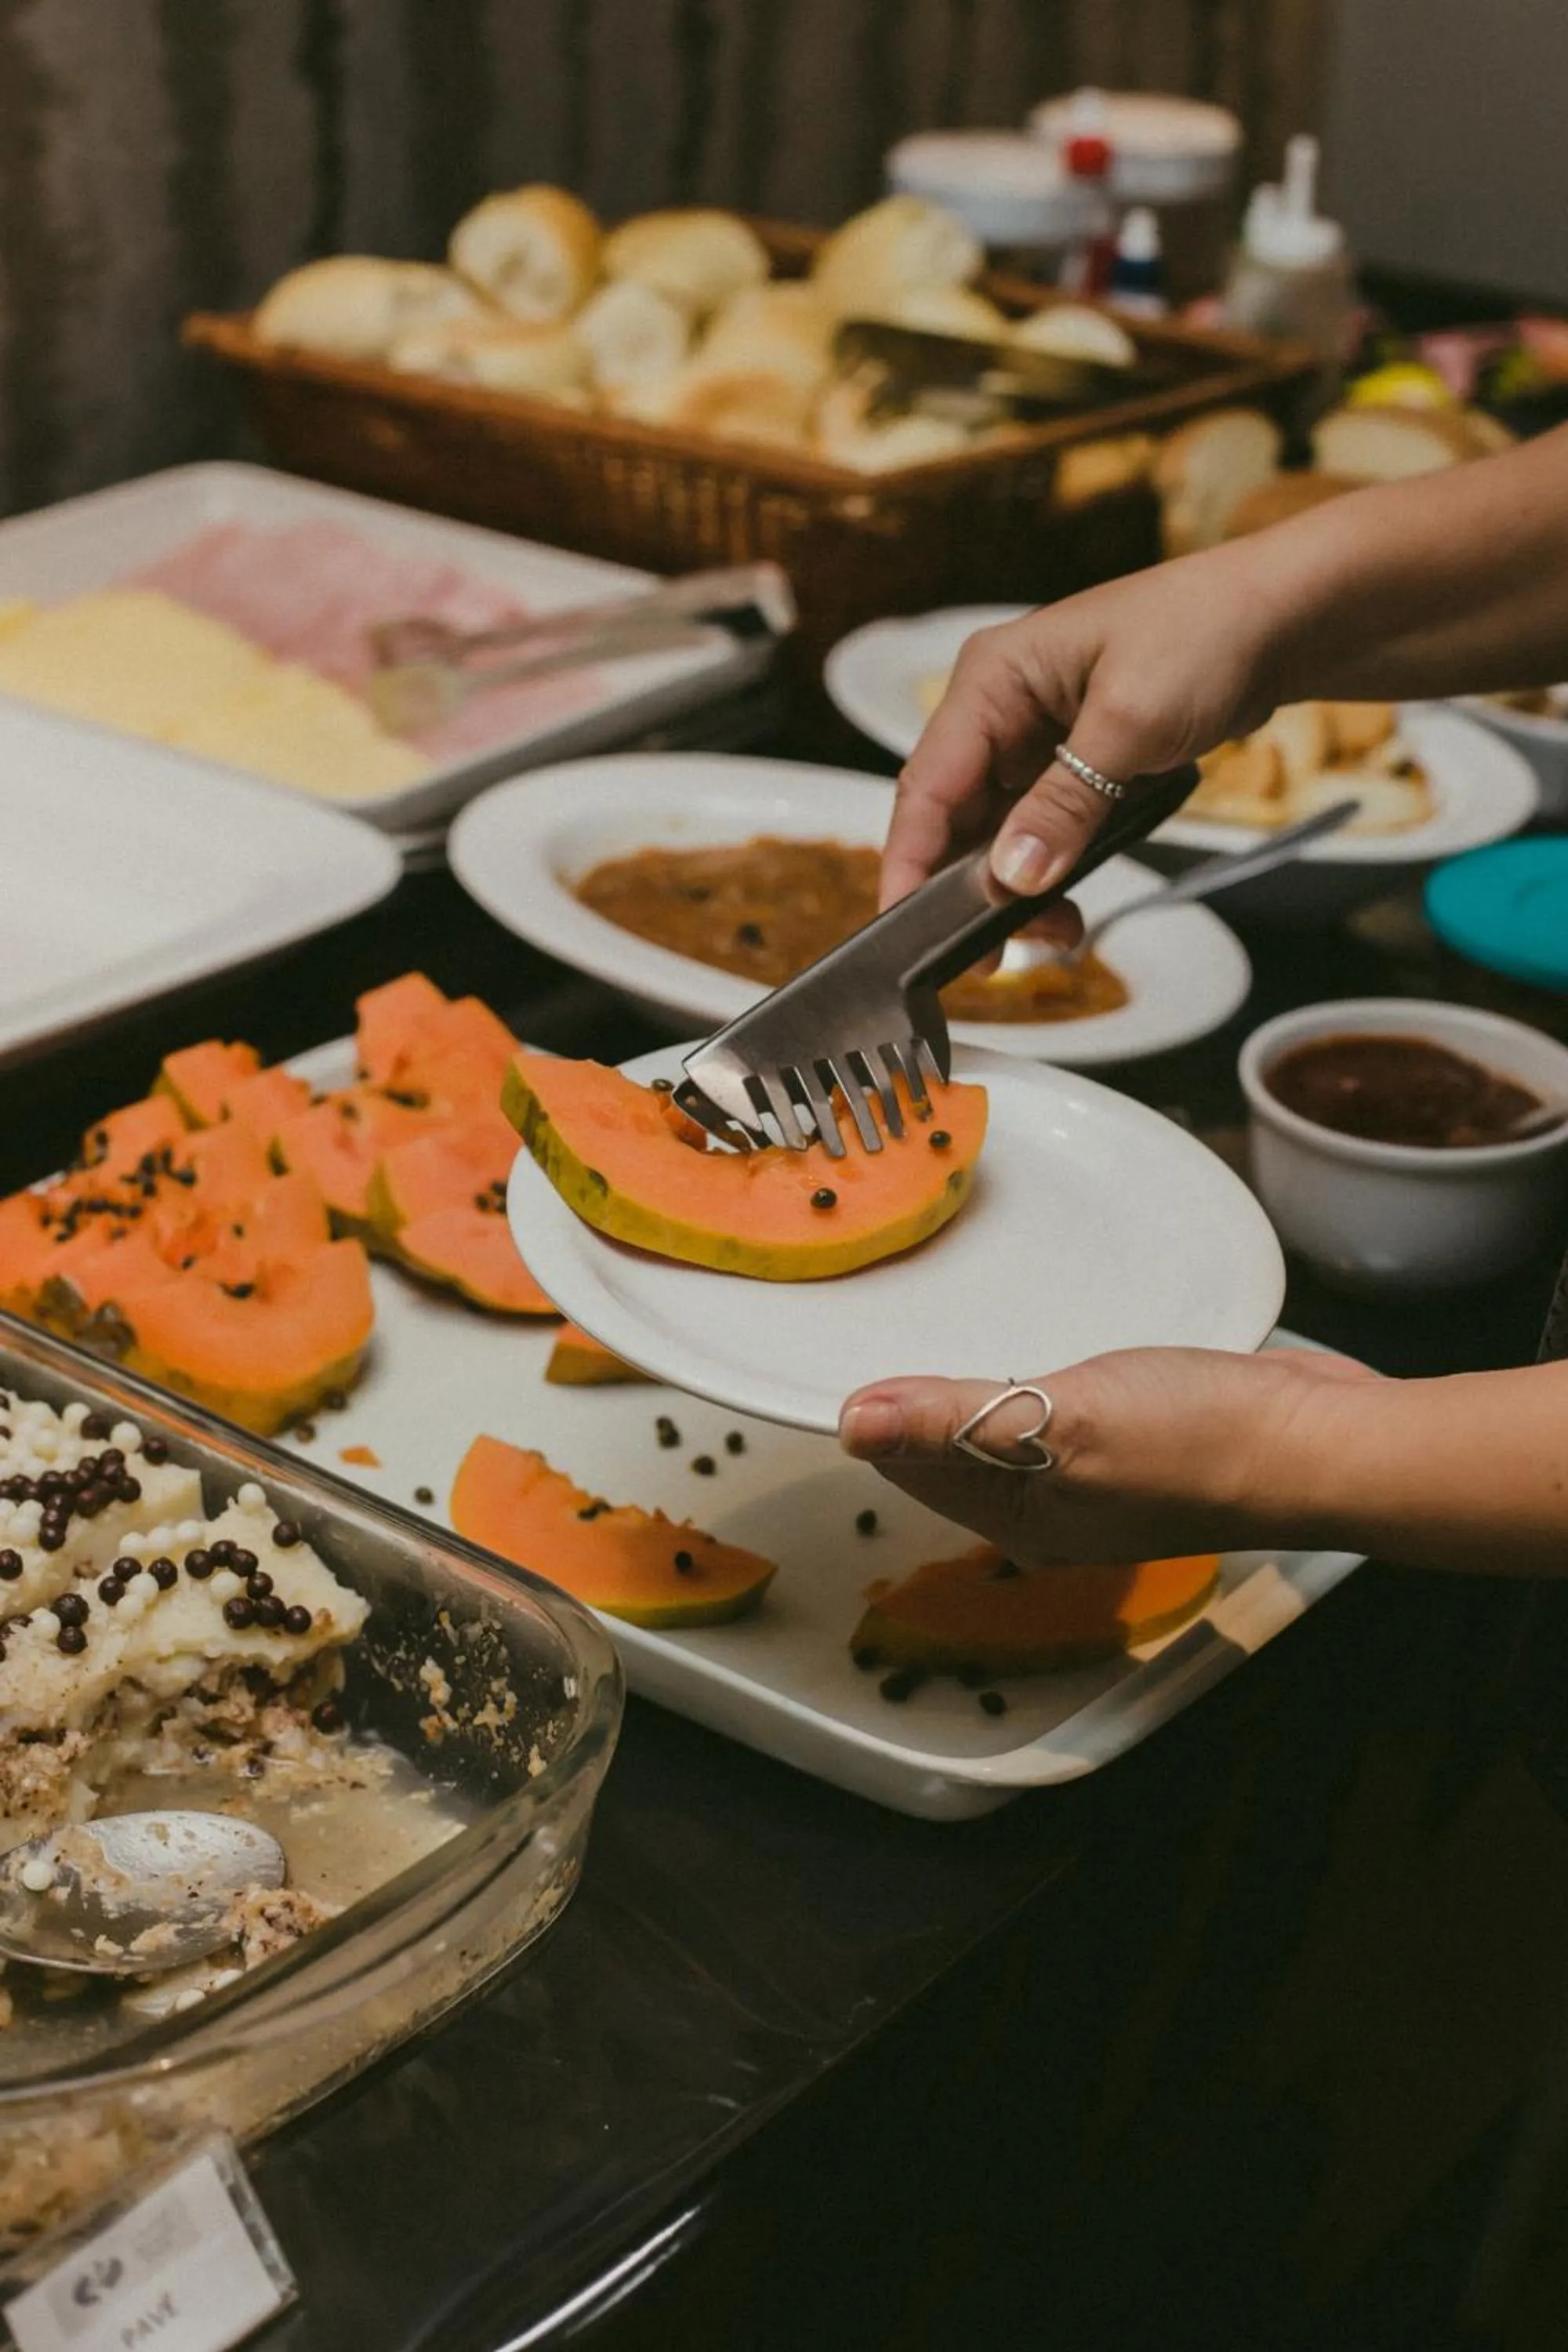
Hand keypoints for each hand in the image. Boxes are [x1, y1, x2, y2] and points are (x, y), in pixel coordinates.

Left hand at [838, 1346, 1381, 1566]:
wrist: (1319, 1441)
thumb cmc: (1196, 1441)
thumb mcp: (1060, 1423)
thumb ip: (953, 1421)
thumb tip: (850, 1424)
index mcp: (1016, 1518)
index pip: (910, 1465)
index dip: (875, 1411)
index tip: (835, 1344)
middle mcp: (1050, 1506)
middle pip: (954, 1447)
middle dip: (919, 1393)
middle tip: (877, 1312)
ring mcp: (1100, 1471)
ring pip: (1010, 1420)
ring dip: (980, 1375)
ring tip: (939, 1312)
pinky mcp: (1144, 1433)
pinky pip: (1064, 1401)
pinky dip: (1043, 1369)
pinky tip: (1041, 1330)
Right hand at [882, 540, 1289, 913]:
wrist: (1287, 619)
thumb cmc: (1207, 634)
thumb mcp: (1130, 725)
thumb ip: (1064, 805)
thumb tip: (1011, 878)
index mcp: (992, 678)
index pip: (926, 783)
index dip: (910, 862)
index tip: (903, 929)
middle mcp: (1002, 707)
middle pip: (955, 817)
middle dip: (969, 888)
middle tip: (988, 958)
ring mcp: (1038, 736)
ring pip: (998, 833)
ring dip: (1016, 888)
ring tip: (1053, 933)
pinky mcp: (1076, 762)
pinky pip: (1043, 830)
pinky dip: (1052, 870)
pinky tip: (1068, 905)